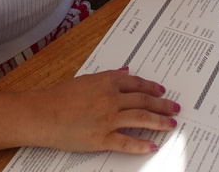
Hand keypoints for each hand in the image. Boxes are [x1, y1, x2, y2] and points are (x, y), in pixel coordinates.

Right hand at [35, 68, 178, 153]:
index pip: (137, 84)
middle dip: (162, 105)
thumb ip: (108, 77)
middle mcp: (111, 99)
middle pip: (143, 101)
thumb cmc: (60, 96)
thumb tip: (125, 72)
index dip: (152, 88)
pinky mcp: (101, 138)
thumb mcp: (86, 79)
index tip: (162, 92)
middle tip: (175, 108)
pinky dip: (141, 144)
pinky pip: (126, 142)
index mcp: (107, 82)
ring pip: (140, 119)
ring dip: (159, 122)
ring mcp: (108, 119)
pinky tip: (152, 146)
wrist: (43, 113)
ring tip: (171, 125)